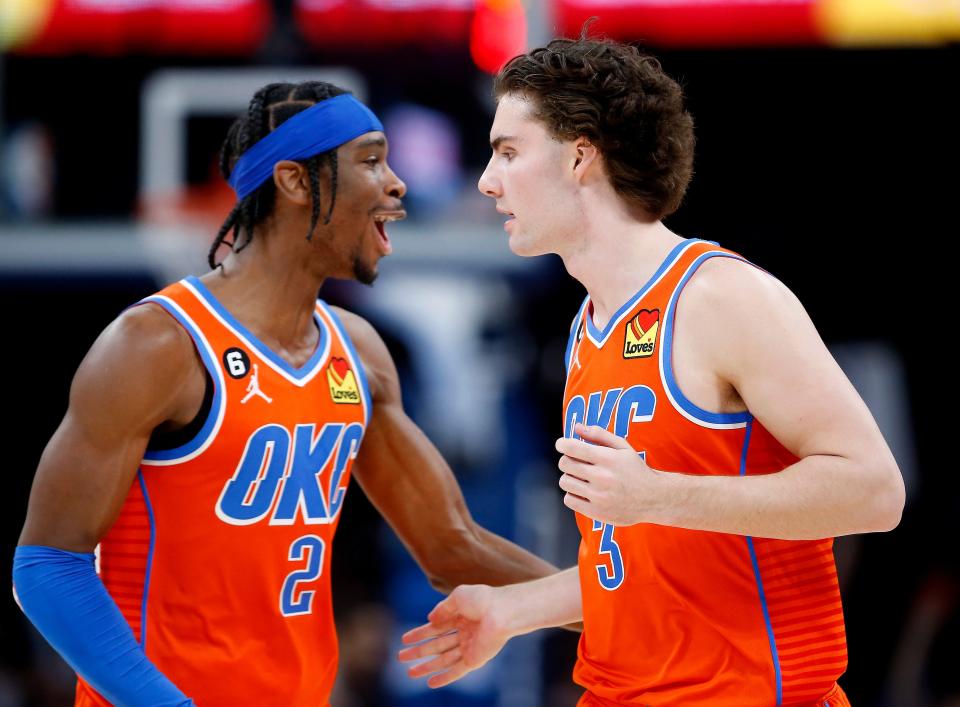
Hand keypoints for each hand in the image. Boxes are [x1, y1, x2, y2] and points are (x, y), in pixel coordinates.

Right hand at [398, 584, 512, 687]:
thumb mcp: (458, 597)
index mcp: (461, 616)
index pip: (436, 627)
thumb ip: (443, 608)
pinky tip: (430, 682)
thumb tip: (430, 619)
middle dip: (418, 651)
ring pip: (443, 660)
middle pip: (436, 645)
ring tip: (409, 672)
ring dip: (426, 666)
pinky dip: (444, 677)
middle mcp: (464, 632)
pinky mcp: (475, 659)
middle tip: (401, 657)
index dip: (419, 633)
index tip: (405, 639)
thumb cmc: (483, 599)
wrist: (502, 612)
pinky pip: (457, 671)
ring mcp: (469, 647)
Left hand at [556, 423, 662, 525]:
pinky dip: (572, 494)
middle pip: (565, 464)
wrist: (654, 498)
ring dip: (569, 477)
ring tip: (581, 478)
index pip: (571, 448)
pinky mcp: (596, 512)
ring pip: (565, 482)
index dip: (562, 444)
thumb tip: (576, 427)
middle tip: (576, 462)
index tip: (562, 445)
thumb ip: (599, 435)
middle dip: (567, 460)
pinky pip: (569, 500)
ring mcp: (598, 496)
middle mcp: (601, 477)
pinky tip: (583, 491)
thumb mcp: (623, 447)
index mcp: (607, 458)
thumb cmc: (636, 470)